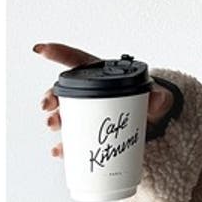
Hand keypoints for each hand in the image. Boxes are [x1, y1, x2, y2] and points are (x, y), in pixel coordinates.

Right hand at [35, 42, 174, 157]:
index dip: (59, 53)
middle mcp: (92, 93)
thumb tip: (158, 98)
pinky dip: (65, 147)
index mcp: (104, 77)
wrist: (157, 128)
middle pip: (66, 90)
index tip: (40, 50)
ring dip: (56, 119)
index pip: (79, 61)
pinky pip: (75, 139)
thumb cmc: (154, 105)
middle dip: (52, 96)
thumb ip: (160, 98)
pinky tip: (59, 151)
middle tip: (48, 106)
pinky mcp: (93, 133)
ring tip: (53, 125)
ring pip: (66, 114)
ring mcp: (90, 113)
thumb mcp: (159, 99)